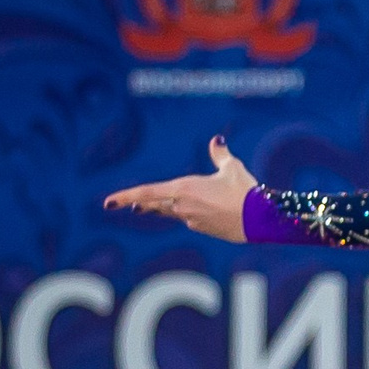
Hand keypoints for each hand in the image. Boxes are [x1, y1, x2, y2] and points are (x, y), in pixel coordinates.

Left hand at [102, 136, 257, 241]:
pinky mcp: (202, 228)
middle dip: (138, 203)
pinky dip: (186, 212)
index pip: (146, 192)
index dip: (125, 196)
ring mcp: (191, 220)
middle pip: (153, 204)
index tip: (108, 203)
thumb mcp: (232, 169)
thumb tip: (216, 140)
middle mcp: (182, 206)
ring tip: (142, 207)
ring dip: (159, 208)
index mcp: (183, 189)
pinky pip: (188, 218)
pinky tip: (194, 210)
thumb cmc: (245, 191)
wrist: (261, 220)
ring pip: (170, 211)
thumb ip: (220, 155)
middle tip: (120, 205)